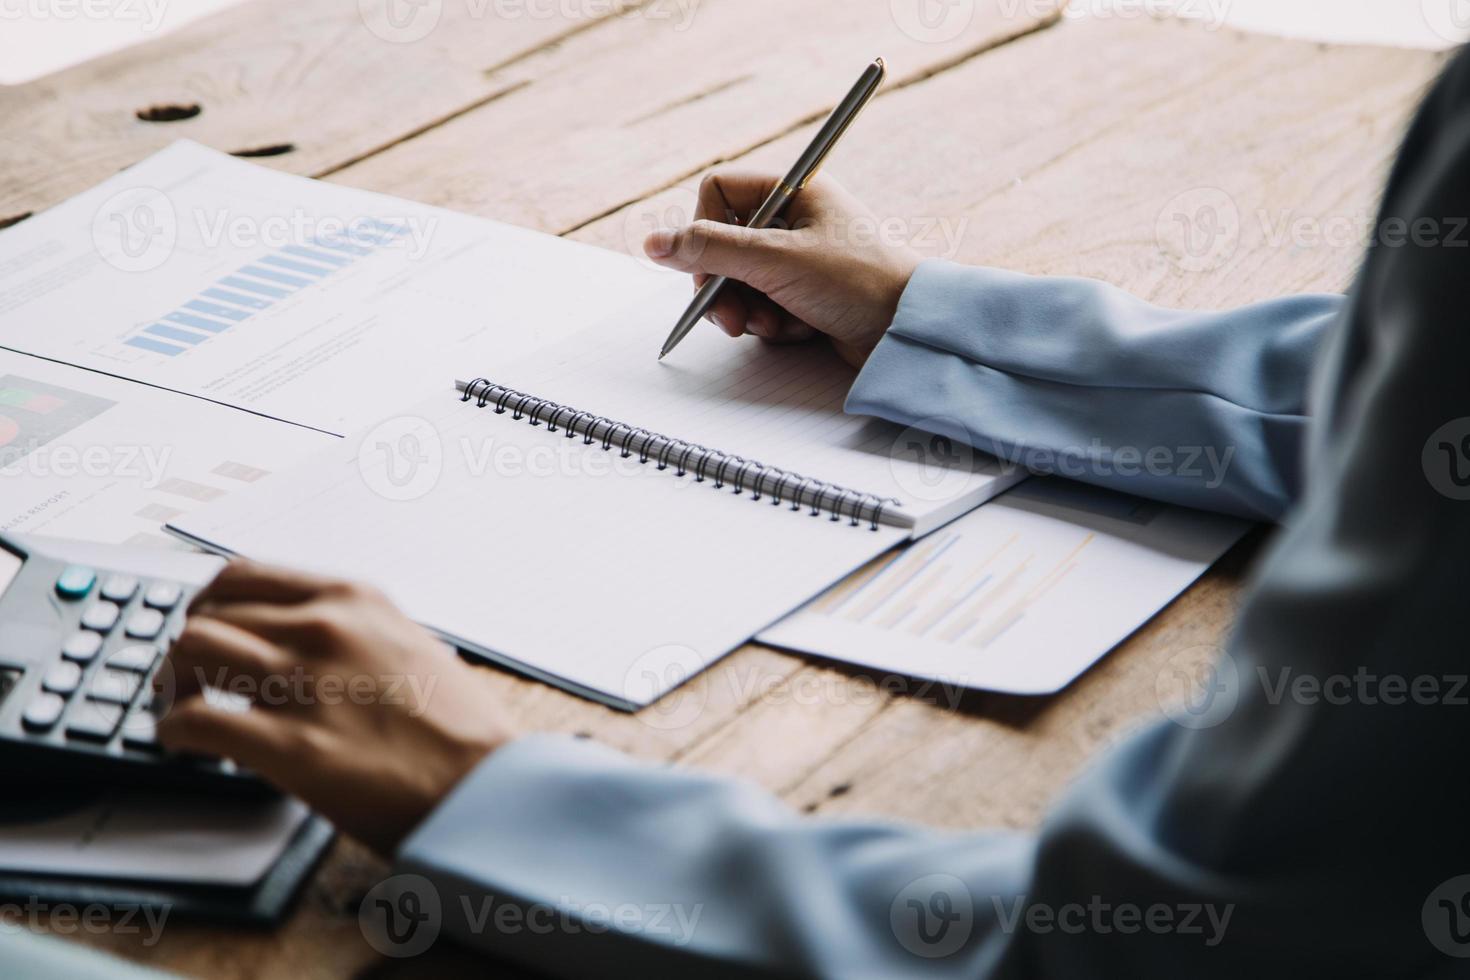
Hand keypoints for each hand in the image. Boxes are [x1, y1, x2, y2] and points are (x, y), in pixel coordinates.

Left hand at [156, 561, 511, 854]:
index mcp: (354, 598)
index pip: (245, 575)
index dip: (210, 604)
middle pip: (208, 612)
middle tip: (187, 679)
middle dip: (186, 648)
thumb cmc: (462, 728)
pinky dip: (175, 733)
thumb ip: (358, 635)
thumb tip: (312, 644)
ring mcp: (305, 683)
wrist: (489, 785)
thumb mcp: (412, 647)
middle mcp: (324, 628)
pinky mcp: (291, 746)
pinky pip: (197, 722)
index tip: (206, 628)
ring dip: (174, 684)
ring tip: (185, 710)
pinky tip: (186, 748)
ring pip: (190, 653)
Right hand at [644, 172, 921, 367]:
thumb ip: (712, 251)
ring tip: (771, 324)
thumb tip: (655, 243)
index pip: (718, 192)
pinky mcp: (805, 294)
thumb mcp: (776, 262)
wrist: (909, 332)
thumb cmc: (858, 283)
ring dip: (746, 308)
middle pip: (722, 244)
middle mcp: (794, 219)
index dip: (704, 230)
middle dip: (723, 284)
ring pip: (739, 280)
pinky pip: (762, 305)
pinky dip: (770, 322)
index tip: (710, 265)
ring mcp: (799, 258)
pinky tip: (795, 330)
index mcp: (793, 190)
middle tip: (730, 316)